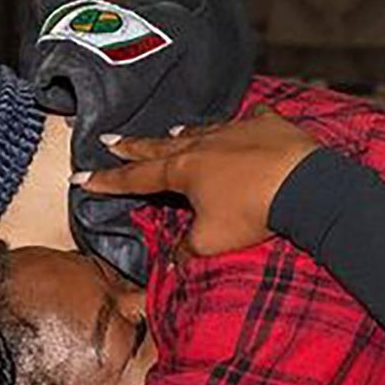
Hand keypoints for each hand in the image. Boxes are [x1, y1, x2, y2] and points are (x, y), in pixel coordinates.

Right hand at [78, 108, 322, 256]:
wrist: (302, 184)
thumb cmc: (251, 213)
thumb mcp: (211, 241)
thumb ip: (186, 250)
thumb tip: (173, 264)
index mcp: (182, 171)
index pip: (136, 178)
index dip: (107, 181)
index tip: (81, 178)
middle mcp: (203, 144)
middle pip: (159, 146)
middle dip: (132, 147)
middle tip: (109, 139)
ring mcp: (236, 130)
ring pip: (201, 130)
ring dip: (182, 134)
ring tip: (171, 131)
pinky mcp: (268, 125)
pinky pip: (251, 120)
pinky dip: (244, 123)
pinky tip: (245, 120)